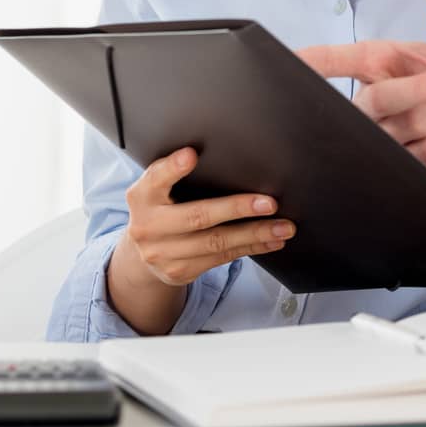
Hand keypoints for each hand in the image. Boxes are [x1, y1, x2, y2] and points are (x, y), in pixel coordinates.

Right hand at [113, 147, 292, 294]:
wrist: (141, 254)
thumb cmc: (162, 208)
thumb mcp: (159, 189)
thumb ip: (177, 174)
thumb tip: (231, 158)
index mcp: (143, 196)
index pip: (156, 178)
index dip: (173, 167)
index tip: (192, 155)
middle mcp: (148, 226)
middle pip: (198, 216)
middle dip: (237, 209)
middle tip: (270, 203)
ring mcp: (163, 253)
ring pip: (216, 243)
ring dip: (255, 234)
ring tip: (284, 227)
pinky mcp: (179, 271)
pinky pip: (222, 258)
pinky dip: (251, 248)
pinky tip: (271, 241)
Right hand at [297, 26, 425, 193]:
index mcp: (376, 63)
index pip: (331, 62)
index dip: (310, 62)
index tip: (291, 58)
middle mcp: (371, 104)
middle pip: (377, 101)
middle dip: (423, 89)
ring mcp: (384, 140)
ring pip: (407, 129)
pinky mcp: (404, 170)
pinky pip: (424, 158)